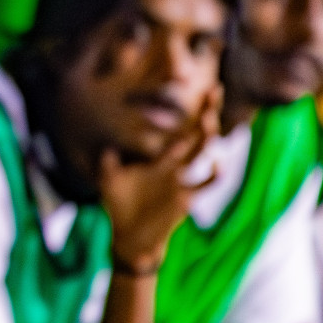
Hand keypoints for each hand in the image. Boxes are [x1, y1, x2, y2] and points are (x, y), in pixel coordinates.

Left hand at [100, 86, 220, 273]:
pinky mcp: (184, 198)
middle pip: (194, 132)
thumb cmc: (119, 205)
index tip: (191, 86)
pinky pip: (204, 185)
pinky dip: (213, 177)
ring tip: (209, 119)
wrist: (128, 235)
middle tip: (215, 88)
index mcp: (157, 156)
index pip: (175, 127)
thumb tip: (105, 148)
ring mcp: (180, 180)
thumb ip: (108, 164)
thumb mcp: (108, 181)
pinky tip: (217, 166)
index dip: (183, 110)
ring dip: (206, 137)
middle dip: (205, 111)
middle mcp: (173, 164)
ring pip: (200, 153)